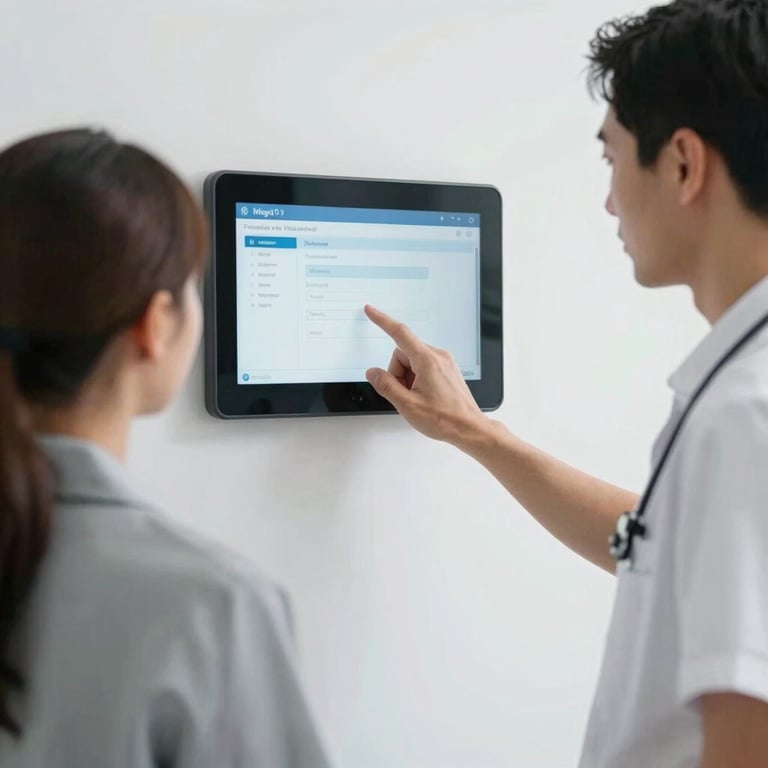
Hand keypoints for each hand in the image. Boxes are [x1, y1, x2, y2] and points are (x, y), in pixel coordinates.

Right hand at [364, 305, 488, 444]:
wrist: (469, 428)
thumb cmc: (444, 419)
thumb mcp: (407, 405)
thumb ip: (386, 386)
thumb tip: (373, 373)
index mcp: (427, 361)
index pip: (400, 333)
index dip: (382, 320)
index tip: (371, 311)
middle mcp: (438, 356)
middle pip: (403, 352)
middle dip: (397, 372)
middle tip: (404, 394)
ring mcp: (444, 361)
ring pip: (412, 360)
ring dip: (407, 377)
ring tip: (416, 397)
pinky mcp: (447, 368)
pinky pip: (423, 365)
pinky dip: (417, 378)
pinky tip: (423, 395)